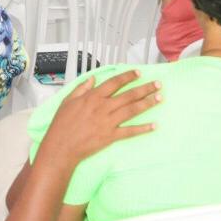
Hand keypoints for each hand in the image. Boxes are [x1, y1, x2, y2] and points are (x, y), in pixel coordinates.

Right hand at [37, 70, 159, 166]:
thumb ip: (82, 88)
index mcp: (93, 97)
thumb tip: (93, 79)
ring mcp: (108, 122)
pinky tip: (154, 125)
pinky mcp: (110, 137)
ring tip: (159, 98)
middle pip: (128, 95)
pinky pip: (130, 131)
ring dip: (147, 103)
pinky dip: (143, 128)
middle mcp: (103, 107)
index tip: (139, 73)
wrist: (61, 147)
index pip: (114, 82)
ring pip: (132, 110)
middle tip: (158, 84)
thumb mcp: (68, 101)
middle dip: (145, 88)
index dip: (128, 77)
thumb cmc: (62, 124)